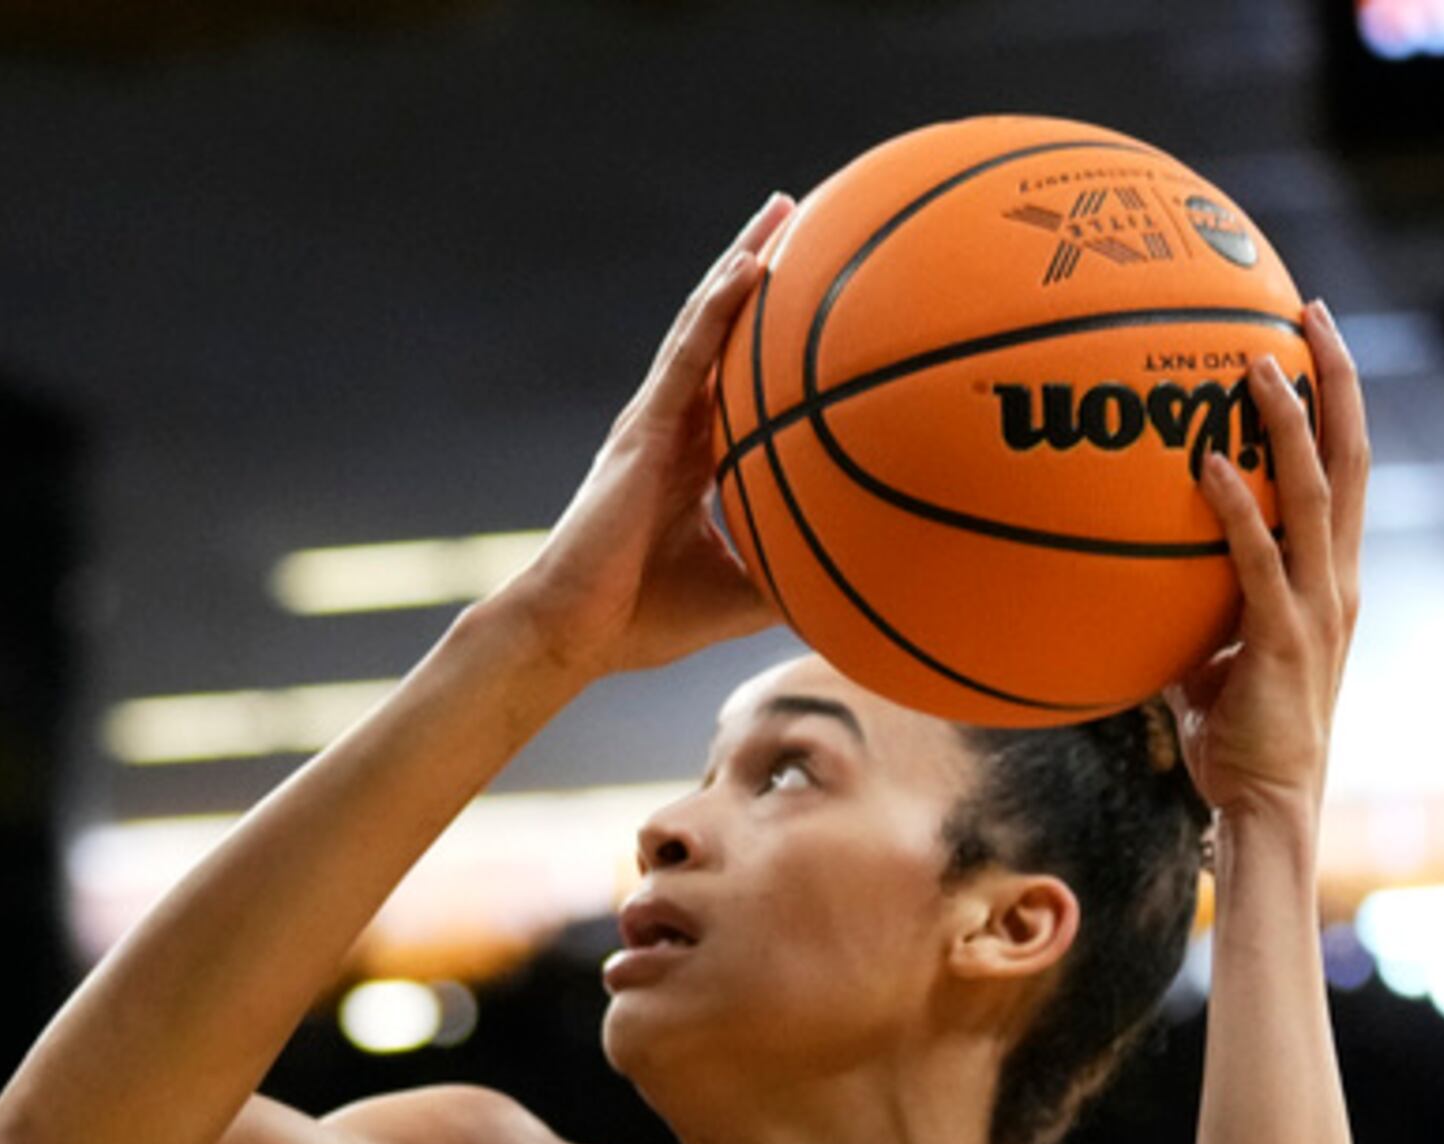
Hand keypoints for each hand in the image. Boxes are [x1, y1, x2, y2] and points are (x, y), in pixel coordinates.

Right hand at [484, 194, 795, 683]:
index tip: (815, 288)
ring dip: (744, 262)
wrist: (574, 633)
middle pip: (721, 329)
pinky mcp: (642, 427)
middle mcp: (673, 425)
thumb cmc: (643, 621)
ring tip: (781, 211)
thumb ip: (796, 575)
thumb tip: (869, 586)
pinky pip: (689, 354)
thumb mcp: (741, 594)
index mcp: (692, 456)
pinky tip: (753, 264)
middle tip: (801, 217)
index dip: (767, 329)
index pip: (736, 376)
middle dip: (757, 270)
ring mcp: (654, 419)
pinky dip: (719, 307)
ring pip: (705, 323)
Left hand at [1174, 304, 1366, 829]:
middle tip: (1308, 312)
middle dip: (1335, 380)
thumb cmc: (1239, 737)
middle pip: (1352, 457)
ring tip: (1256, 361)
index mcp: (1333, 577)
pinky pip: (1258, 558)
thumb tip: (1142, 573)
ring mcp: (1316, 606)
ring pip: (1318, 492)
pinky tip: (1208, 463)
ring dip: (1290, 422)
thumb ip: (1200, 608)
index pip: (1348, 471)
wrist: (1267, 804)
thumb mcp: (1218, 657)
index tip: (1314, 340)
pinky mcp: (1281, 638)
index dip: (1338, 403)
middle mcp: (1338, 579)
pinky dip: (1236, 507)